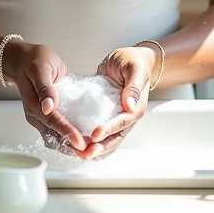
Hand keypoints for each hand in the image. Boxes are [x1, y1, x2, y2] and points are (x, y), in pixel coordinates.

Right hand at [1, 39, 85, 155]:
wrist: (24, 59)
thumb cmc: (33, 60)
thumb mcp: (40, 68)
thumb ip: (45, 87)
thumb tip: (48, 106)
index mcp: (33, 104)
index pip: (52, 121)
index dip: (66, 132)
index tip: (80, 141)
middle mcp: (36, 115)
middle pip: (54, 136)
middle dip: (71, 146)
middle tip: (90, 151)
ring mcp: (41, 117)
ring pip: (56, 138)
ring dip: (71, 146)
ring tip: (90, 150)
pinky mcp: (47, 116)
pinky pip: (58, 131)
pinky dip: (70, 138)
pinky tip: (84, 139)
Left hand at [83, 45, 157, 160]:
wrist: (128, 58)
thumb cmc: (133, 61)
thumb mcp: (135, 69)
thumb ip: (133, 87)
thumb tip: (130, 106)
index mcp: (135, 108)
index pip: (122, 123)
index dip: (109, 130)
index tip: (95, 135)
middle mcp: (126, 116)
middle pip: (115, 137)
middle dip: (100, 147)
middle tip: (85, 154)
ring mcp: (115, 116)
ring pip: (107, 138)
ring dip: (94, 148)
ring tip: (79, 154)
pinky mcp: (105, 113)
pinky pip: (98, 128)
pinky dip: (90, 138)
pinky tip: (77, 143)